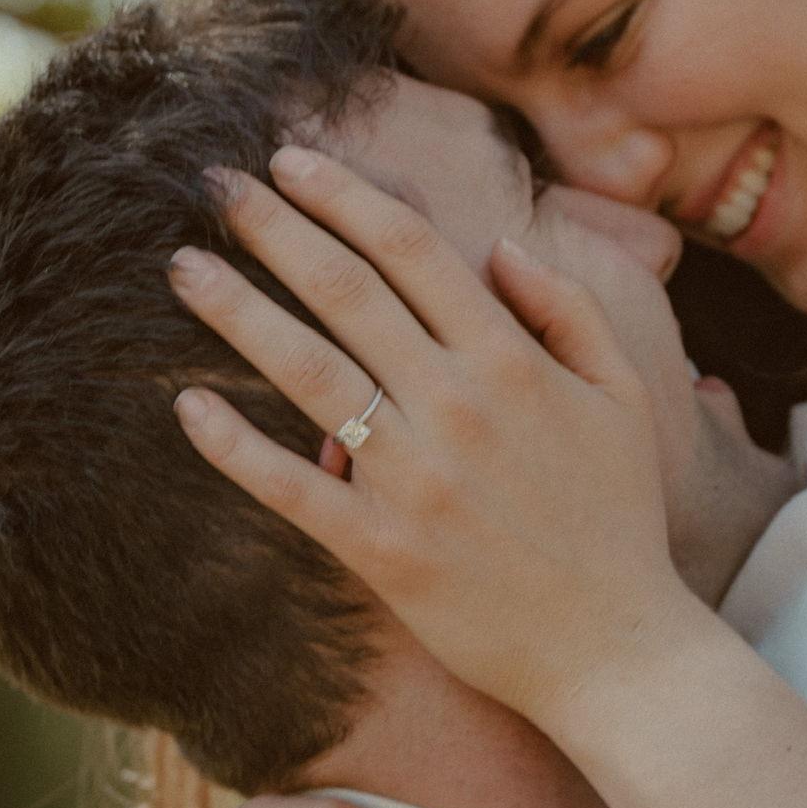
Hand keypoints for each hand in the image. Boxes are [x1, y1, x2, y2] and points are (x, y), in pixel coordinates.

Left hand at [166, 148, 702, 728]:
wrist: (614, 647)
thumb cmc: (620, 521)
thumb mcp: (623, 397)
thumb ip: (570, 309)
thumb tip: (502, 245)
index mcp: (511, 360)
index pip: (411, 250)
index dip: (344, 195)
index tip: (291, 160)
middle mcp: (455, 406)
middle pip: (345, 291)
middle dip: (273, 227)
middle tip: (215, 182)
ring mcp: (413, 478)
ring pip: (307, 371)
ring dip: (237, 310)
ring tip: (183, 267)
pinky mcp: (382, 549)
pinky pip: (293, 488)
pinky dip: (235, 446)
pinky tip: (187, 405)